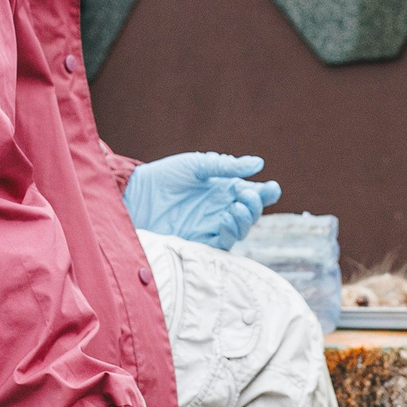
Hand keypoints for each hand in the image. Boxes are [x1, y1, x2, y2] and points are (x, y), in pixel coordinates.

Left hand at [123, 152, 281, 248]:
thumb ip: (226, 166)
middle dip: (255, 204)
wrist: (135, 196)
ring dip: (246, 219)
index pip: (252, 193)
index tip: (271, 188)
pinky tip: (226, 219)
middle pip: (250, 212)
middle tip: (247, 195)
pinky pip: (224, 242)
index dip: (266, 192)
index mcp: (222, 188)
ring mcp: (211, 226)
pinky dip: (231, 232)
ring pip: (242, 228)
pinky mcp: (200, 241)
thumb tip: (258, 164)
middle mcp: (220, 208)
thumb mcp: (196, 165)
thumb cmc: (163, 177)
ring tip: (237, 207)